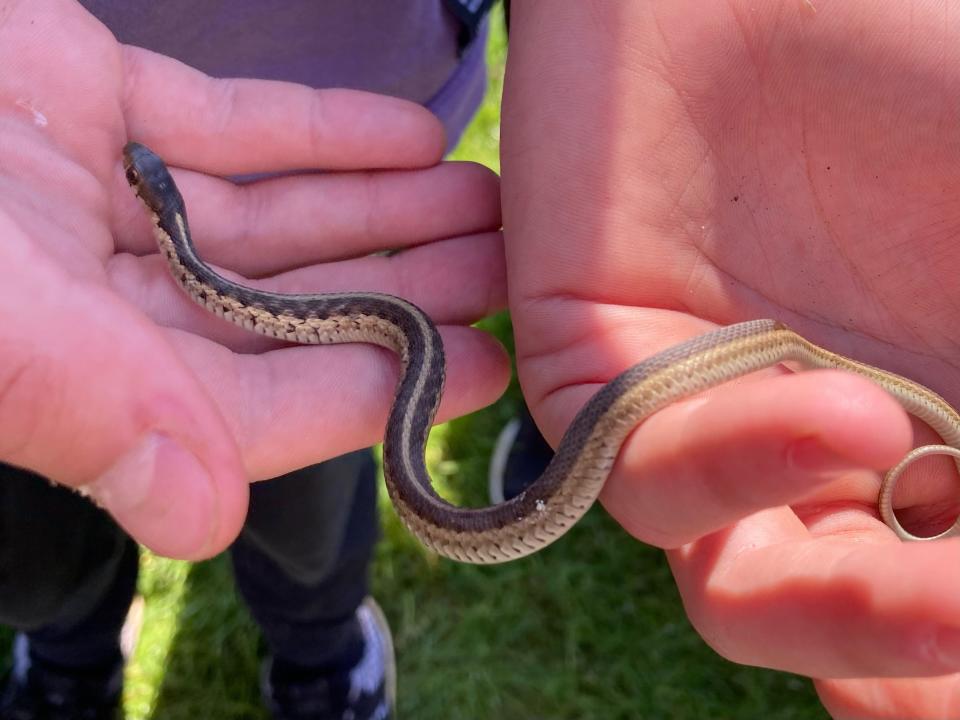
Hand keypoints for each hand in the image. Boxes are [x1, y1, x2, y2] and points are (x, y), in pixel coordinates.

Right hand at [0, 0, 508, 560]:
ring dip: (390, 207)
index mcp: (100, 375)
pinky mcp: (97, 105)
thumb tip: (201, 517)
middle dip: (415, 284)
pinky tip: (412, 139)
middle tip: (516, 267)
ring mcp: (113, 201)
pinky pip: (235, 125)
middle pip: (306, 303)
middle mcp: (116, 299)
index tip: (492, 366)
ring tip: (486, 199)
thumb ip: (83, 415)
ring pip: (286, 214)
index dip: (394, 384)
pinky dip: (323, 131)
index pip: (284, 397)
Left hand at [503, 1, 959, 715]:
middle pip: (845, 625)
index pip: (940, 592)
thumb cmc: (920, 80)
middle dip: (918, 649)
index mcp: (924, 437)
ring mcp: (699, 426)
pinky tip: (838, 414)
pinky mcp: (595, 377)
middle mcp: (808, 457)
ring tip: (953, 586)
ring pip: (737, 590)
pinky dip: (733, 464)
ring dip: (846, 608)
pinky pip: (636, 475)